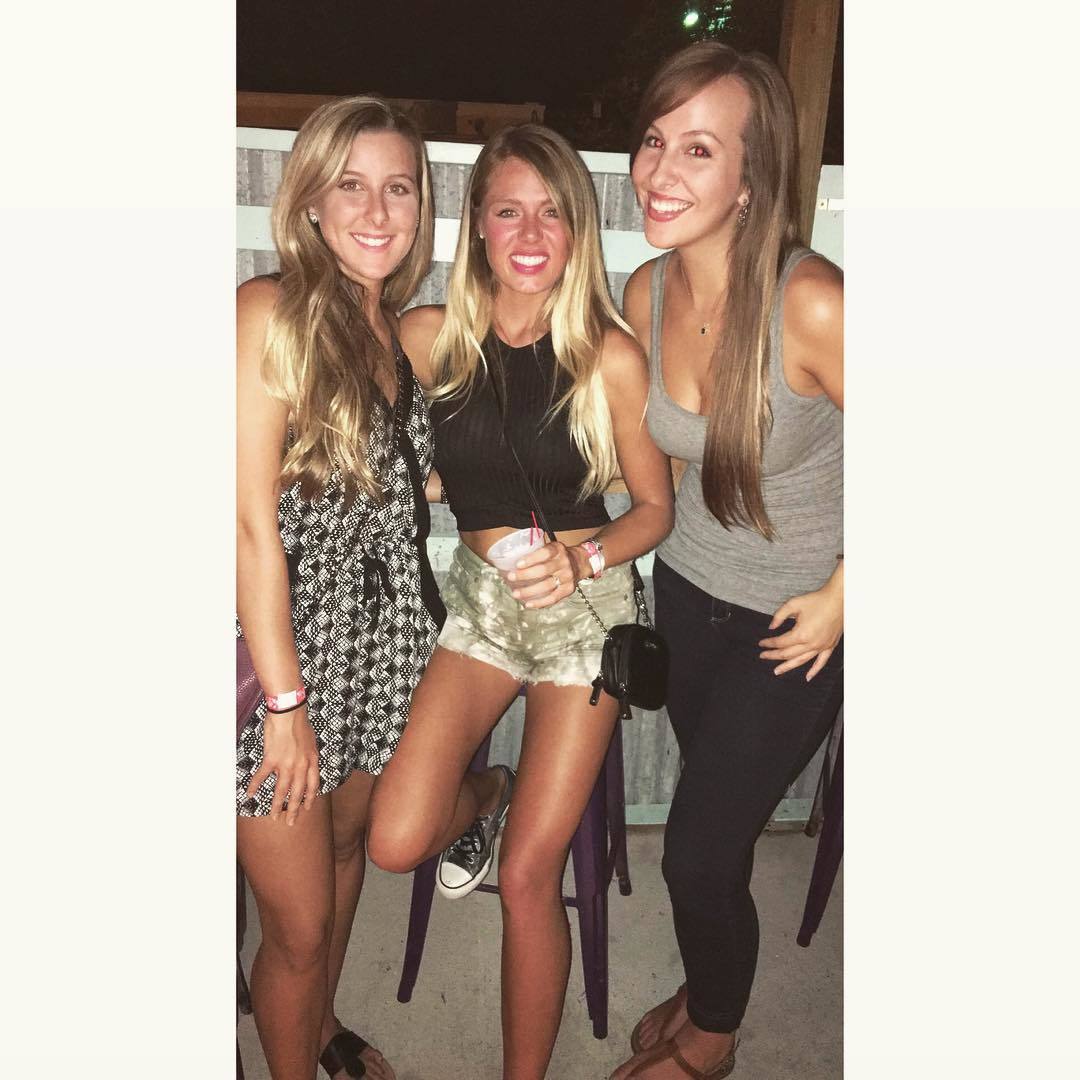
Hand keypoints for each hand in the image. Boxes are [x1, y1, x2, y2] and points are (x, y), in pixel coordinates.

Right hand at [244, 704, 319, 823]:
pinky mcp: (272, 760)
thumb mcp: (311, 741)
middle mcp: (301, 765)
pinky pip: (262, 777)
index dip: (311, 798)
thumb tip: (306, 762)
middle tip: (291, 821)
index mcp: (312, 760)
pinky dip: (255, 786)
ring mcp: (286, 764)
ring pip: (282, 790)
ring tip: (275, 816)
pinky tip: (250, 794)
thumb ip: (308, 755)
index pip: (313, 784)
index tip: (308, 808)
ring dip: (277, 805)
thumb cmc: (300, 722)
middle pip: (299, 793)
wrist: (289, 712)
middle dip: (295, 809)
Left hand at [505, 541, 584, 608]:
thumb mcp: (550, 547)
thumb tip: (509, 560)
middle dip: (525, 575)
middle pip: (544, 570)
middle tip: (511, 577)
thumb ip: (535, 552)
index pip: (545, 553)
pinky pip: (553, 598)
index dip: (531, 559)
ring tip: (516, 594)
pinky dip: (540, 602)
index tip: (517, 564)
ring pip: (547, 586)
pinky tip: (528, 604)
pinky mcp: (568, 589)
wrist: (579, 563)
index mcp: (558, 550)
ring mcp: (567, 577)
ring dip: (529, 591)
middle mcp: (564, 562)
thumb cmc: (557, 556)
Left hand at [758, 580, 842, 680]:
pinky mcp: (830, 646)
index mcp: (801, 634)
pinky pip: (821, 662)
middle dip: (774, 656)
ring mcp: (821, 646)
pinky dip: (814, 670)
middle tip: (763, 656)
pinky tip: (808, 677)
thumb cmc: (816, 600)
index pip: (780, 642)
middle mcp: (811, 644)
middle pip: (788, 654)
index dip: (769, 643)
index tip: (761, 644)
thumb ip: (779, 616)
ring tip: (777, 671)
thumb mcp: (793, 604)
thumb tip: (771, 627)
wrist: (838, 599)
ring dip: (788, 666)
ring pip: (801, 661)